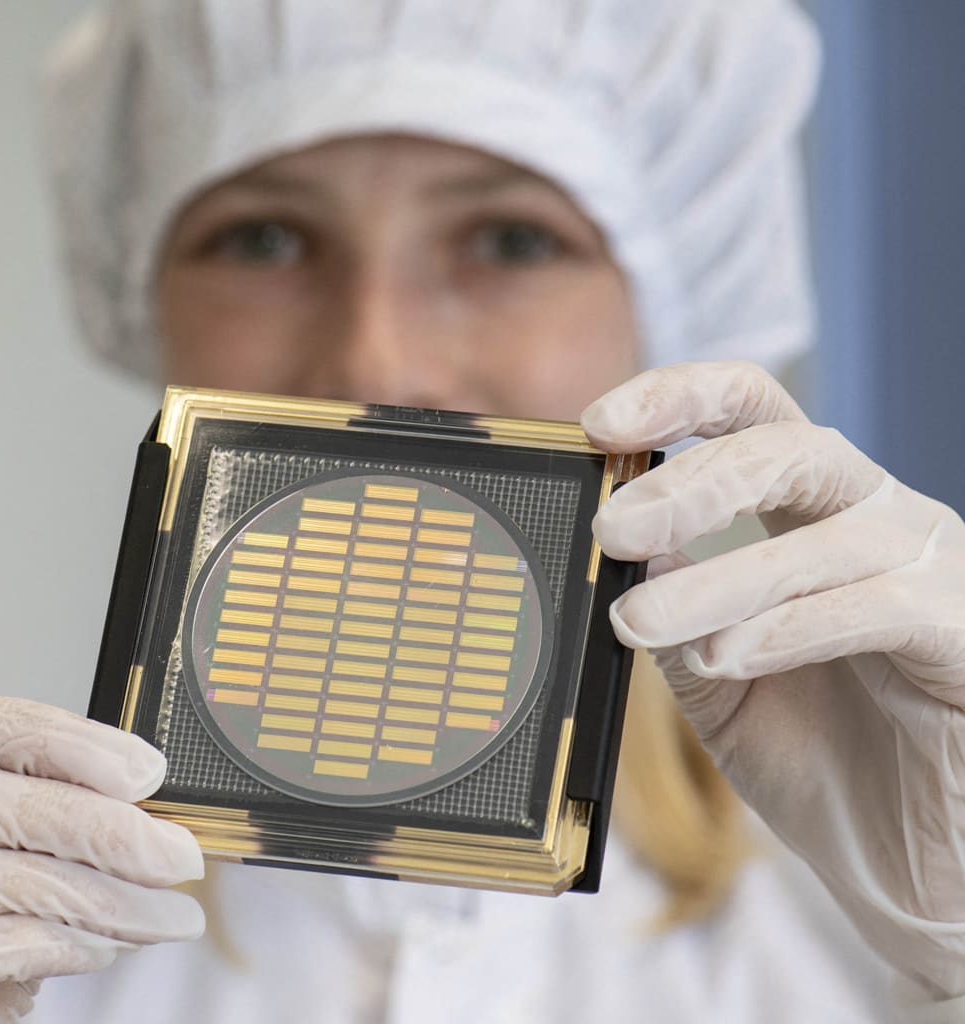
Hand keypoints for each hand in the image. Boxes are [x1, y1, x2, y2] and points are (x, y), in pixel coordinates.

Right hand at [0, 694, 204, 1021]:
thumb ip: (44, 806)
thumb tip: (141, 808)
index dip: (71, 741)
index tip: (147, 769)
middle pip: (2, 804)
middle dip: (111, 831)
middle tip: (180, 858)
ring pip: (8, 878)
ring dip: (109, 901)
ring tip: (167, 917)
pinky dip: (55, 945)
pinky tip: (100, 947)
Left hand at [581, 361, 964, 1002]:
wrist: (903, 866)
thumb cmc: (813, 759)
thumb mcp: (716, 678)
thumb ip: (673, 612)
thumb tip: (622, 550)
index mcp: (810, 517)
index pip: (750, 417)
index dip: (677, 399)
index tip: (598, 422)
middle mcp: (874, 523)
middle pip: (788, 448)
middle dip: (690, 482)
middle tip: (613, 528)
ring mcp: (929, 572)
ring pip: (822, 536)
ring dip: (717, 577)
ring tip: (639, 621)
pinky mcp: (963, 635)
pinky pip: (879, 605)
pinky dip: (788, 626)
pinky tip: (724, 653)